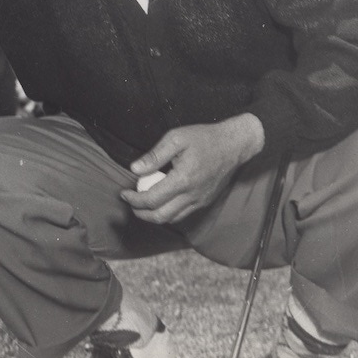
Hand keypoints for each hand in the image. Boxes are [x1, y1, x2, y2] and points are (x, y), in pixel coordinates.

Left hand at [120, 113, 264, 224]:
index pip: (152, 199)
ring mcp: (200, 201)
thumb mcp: (176, 139)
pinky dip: (168, 213)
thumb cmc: (204, 138)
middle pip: (160, 216)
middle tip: (130, 203)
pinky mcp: (205, 201)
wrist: (234, 145)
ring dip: (153, 216)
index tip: (123, 193)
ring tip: (141, 205)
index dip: (134, 199)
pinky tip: (160, 202)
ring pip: (172, 219)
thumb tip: (134, 169)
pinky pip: (183, 215)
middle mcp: (192, 195)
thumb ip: (154, 155)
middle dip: (140, 213)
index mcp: (183, 180)